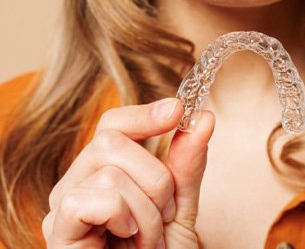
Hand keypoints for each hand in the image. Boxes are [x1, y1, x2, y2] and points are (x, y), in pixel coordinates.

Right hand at [41, 97, 214, 247]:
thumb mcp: (181, 205)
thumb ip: (187, 164)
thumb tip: (203, 117)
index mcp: (103, 171)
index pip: (113, 124)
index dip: (144, 114)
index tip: (177, 111)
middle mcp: (78, 182)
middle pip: (111, 140)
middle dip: (155, 178)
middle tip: (165, 212)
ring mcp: (64, 207)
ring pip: (109, 172)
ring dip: (146, 211)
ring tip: (148, 238)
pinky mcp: (58, 231)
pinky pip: (90, 199)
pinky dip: (121, 218)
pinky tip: (125, 239)